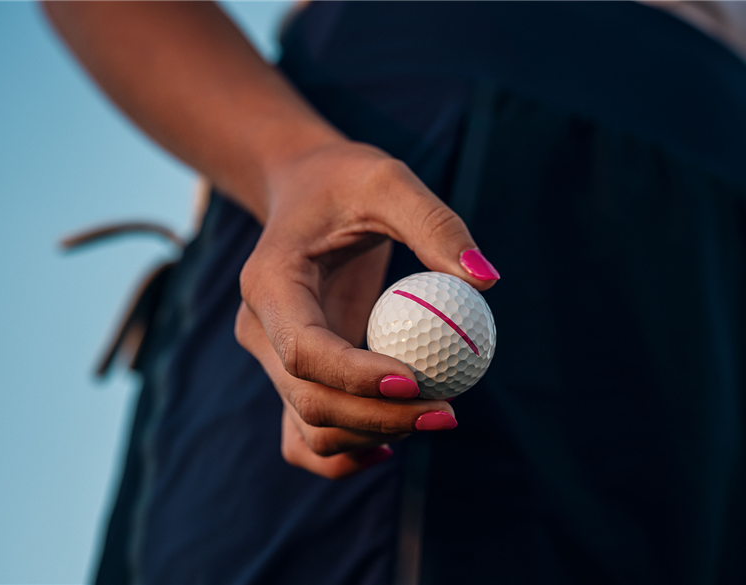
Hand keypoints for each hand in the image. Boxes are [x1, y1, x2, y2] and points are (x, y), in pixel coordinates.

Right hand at [235, 139, 499, 479]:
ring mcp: (272, 359)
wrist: (304, 189)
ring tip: (438, 413)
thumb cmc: (346, 180)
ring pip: (310, 428)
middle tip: (450, 411)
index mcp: (269, 283)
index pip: (305, 350)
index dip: (358, 377)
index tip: (418, 379)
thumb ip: (436, 224)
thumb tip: (485, 280)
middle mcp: (260, 330)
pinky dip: (348, 451)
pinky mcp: (292, 375)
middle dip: (381, 418)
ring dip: (373, 436)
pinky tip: (396, 442)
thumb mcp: (390, 180)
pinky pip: (308, 433)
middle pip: (310, 401)